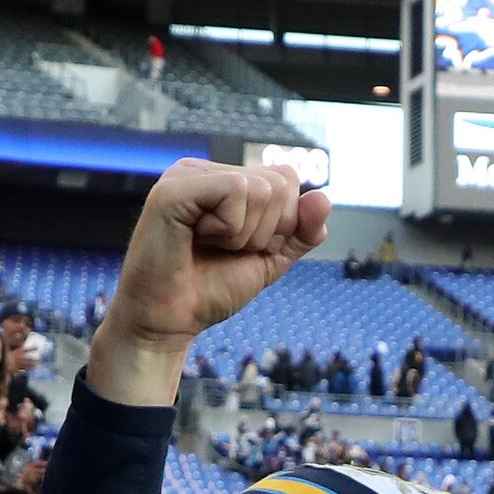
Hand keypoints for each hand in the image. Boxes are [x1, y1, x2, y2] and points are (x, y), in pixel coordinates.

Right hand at [87, 160, 330, 407]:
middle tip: (221, 250)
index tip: (240, 248)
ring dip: (244, 235)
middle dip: (264, 232)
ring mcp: (186, 175)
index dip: (279, 225)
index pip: (287, 180)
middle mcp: (204, 169)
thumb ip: (300, 232)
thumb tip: (323, 197)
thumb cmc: (208, 290)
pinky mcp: (173, 189)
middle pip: (280, 183)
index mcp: (222, 179)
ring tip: (207, 247)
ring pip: (262, 189)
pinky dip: (229, 229)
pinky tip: (195, 240)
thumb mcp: (269, 259)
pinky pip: (236, 192)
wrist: (169, 323)